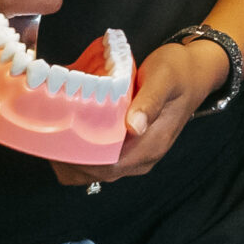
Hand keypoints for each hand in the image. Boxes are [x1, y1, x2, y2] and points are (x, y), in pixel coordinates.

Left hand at [48, 37, 227, 185]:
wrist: (197, 70)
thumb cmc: (178, 70)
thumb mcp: (164, 78)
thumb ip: (150, 101)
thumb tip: (134, 127)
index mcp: (151, 144)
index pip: (109, 166)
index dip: (80, 161)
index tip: (56, 143)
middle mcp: (144, 157)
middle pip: (99, 173)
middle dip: (70, 161)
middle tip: (46, 137)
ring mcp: (139, 154)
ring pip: (99, 171)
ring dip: (74, 161)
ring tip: (52, 137)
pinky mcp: (133, 146)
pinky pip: (103, 161)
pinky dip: (83, 155)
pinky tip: (70, 136)